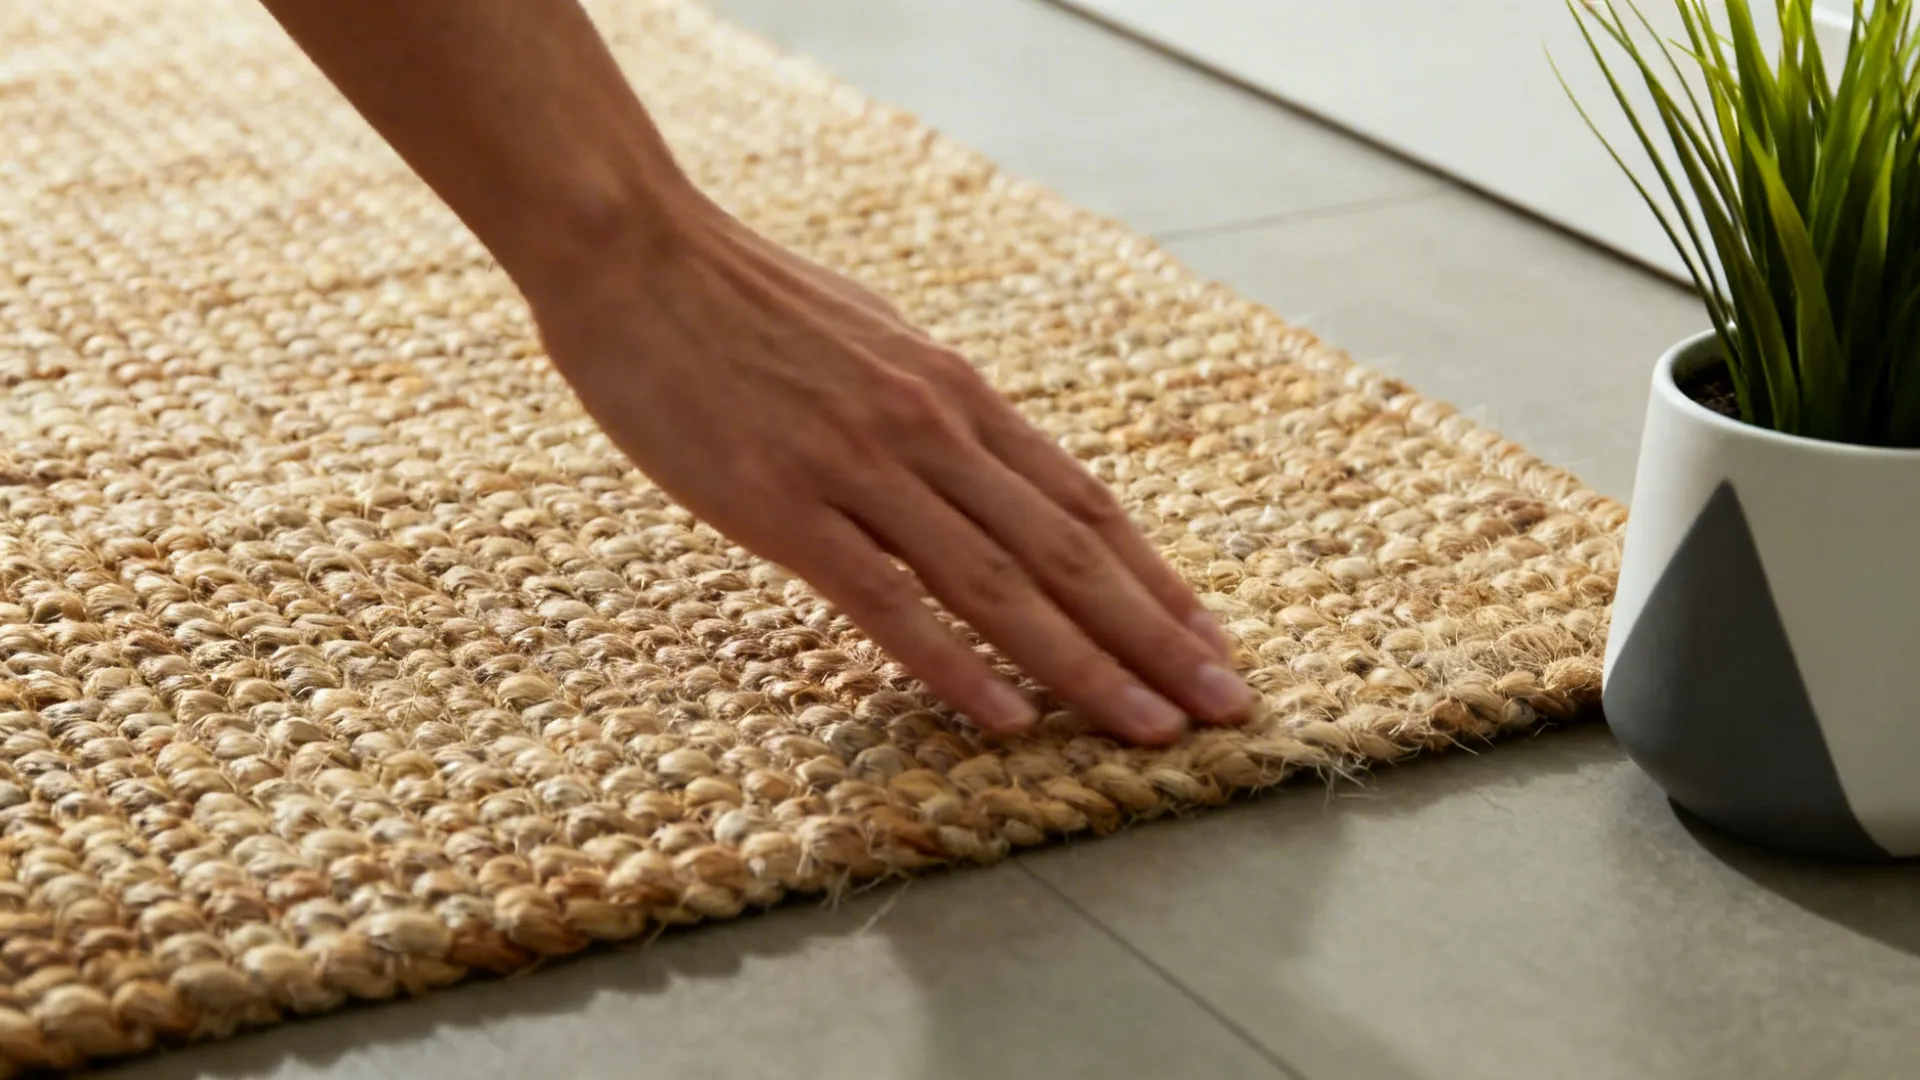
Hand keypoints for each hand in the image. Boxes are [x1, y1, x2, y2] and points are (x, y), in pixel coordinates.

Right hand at [522, 200, 1254, 744]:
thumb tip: (979, 456)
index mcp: (954, 392)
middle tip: (1227, 704)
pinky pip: (886, 601)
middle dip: (1156, 637)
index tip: (1206, 639)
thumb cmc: (745, 300)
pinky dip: (953, 664)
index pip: (1081, 502)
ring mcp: (860, 469)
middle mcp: (930, 430)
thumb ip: (931, 407)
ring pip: (998, 585)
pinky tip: (1008, 717)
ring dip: (1085, 664)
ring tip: (1153, 728)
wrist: (634, 255)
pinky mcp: (783, 507)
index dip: (1153, 578)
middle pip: (1067, 552)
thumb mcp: (872, 340)